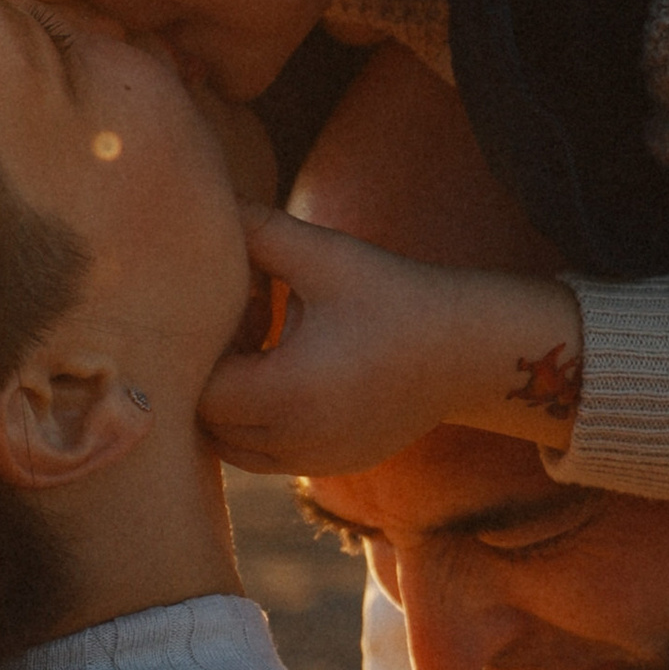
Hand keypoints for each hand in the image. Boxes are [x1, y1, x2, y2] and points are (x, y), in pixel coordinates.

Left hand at [198, 210, 584, 477]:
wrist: (467, 349)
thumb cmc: (393, 294)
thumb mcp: (325, 256)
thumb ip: (258, 231)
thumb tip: (205, 203)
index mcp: (287, 392)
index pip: (200, 390)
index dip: (206, 350)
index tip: (245, 310)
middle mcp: (296, 440)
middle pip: (208, 424)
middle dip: (214, 379)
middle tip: (252, 329)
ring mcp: (315, 461)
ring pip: (233, 448)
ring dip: (234, 408)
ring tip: (271, 356)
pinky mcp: (332, 466)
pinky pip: (268, 457)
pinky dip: (263, 425)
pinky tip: (298, 377)